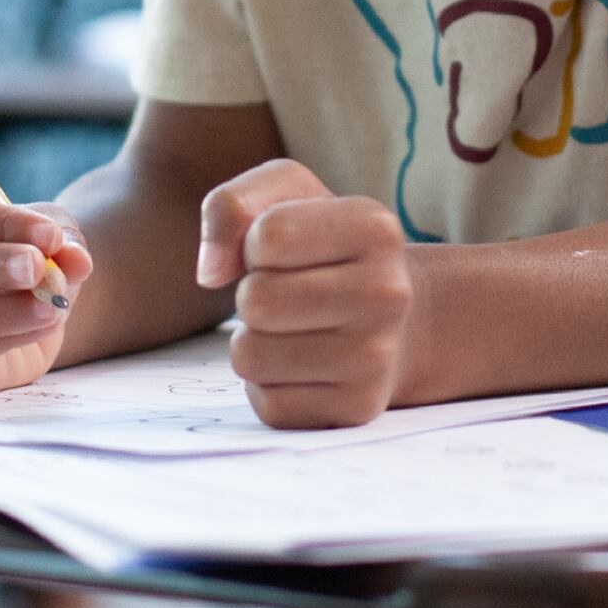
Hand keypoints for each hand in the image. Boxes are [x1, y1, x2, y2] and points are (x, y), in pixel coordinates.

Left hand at [198, 156, 416, 427]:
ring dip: (253, 343)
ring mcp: (376, 358)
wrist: (398, 323)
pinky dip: (269, 385)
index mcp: (375, 228)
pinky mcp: (356, 409)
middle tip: (284, 297)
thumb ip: (233, 205)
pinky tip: (302, 366)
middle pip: (256, 301)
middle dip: (251, 297)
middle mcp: (387, 293)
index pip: (267, 236)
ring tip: (290, 331)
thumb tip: (209, 272)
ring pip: (250, 357)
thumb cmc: (326, 252)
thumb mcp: (288, 198)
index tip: (283, 253)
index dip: (254, 245)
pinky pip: (266, 403)